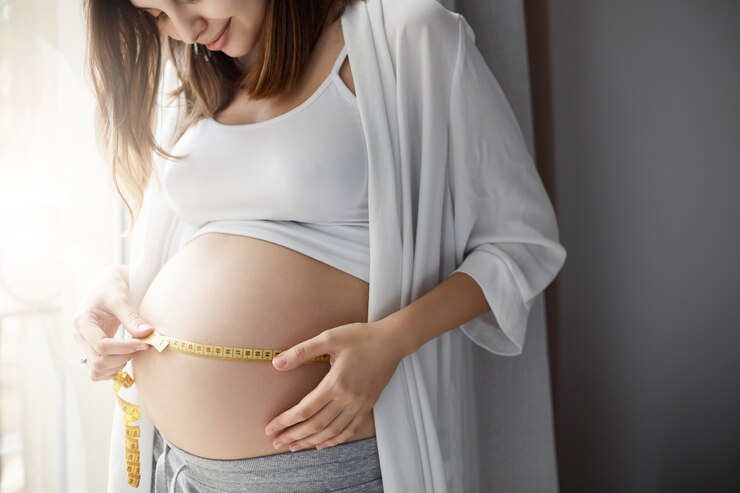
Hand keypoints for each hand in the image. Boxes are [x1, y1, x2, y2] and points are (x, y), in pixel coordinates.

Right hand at [72, 264, 153, 380]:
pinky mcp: (92, 350)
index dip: (126, 348)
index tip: (145, 343)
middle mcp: (80, 337)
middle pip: (98, 362)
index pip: (102, 346)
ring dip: (118, 366)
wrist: (106, 285)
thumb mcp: (121, 298)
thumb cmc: (111, 287)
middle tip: (141, 346)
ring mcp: (84, 345)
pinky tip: (126, 356)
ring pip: (96, 371)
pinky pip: (99, 370)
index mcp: (83, 322)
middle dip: (123, 358)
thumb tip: (148, 334)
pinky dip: (113, 369)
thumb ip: (132, 317)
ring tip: (133, 351)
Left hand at [264, 321, 403, 450]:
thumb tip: (277, 363)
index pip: (305, 409)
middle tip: (277, 443)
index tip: (271, 429)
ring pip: (332, 431)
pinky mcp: (368, 405)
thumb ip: (302, 351)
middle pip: (316, 425)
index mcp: (335, 383)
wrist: (392, 341)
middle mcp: (348, 399)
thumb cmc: (360, 337)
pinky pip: (350, 430)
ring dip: (311, 442)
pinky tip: (323, 444)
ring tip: (294, 447)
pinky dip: (335, 440)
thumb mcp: (329, 338)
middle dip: (294, 436)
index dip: (285, 421)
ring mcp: (359, 405)